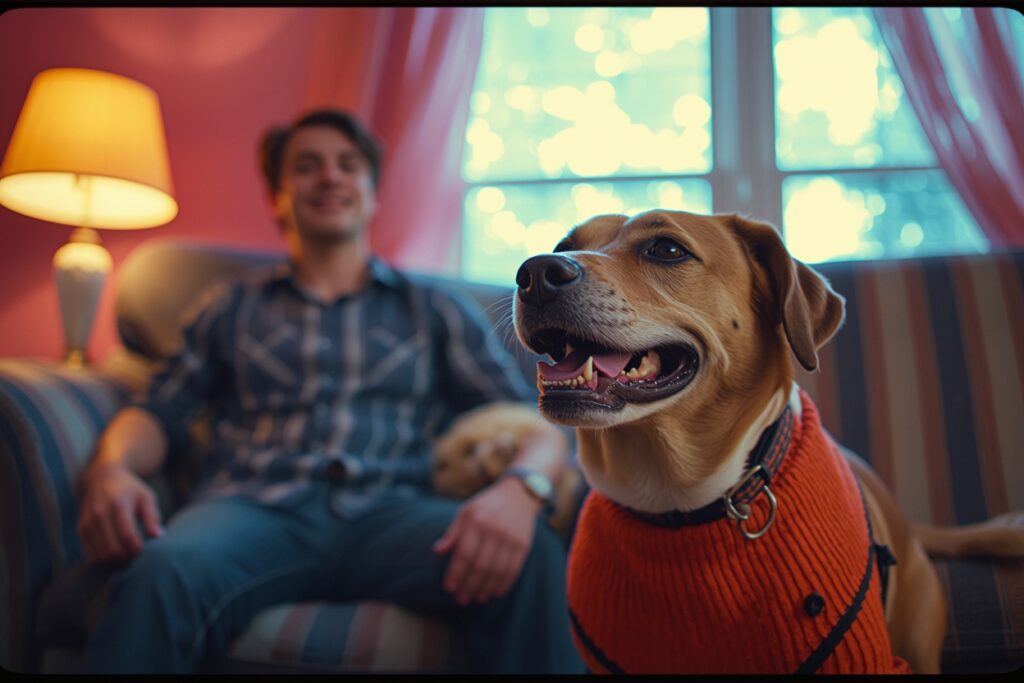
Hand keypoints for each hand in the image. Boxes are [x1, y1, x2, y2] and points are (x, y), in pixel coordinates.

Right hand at [77, 463, 163, 562]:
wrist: (102, 478)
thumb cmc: (130, 490)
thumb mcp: (146, 498)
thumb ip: (152, 517)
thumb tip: (158, 536)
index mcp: (118, 504)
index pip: (127, 536)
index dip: (137, 549)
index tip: (145, 550)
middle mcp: (99, 514)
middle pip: (113, 549)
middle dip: (127, 557)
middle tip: (137, 555)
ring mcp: (88, 522)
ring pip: (101, 554)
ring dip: (116, 561)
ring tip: (128, 554)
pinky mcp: (81, 529)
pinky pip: (92, 553)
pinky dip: (105, 558)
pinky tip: (116, 552)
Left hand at [432, 475, 541, 605]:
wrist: (519, 494)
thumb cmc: (486, 505)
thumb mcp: (466, 512)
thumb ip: (452, 532)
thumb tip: (437, 551)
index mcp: (477, 520)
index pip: (464, 553)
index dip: (456, 573)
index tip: (449, 588)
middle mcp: (495, 529)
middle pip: (480, 566)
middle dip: (469, 586)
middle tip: (461, 599)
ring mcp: (511, 538)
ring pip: (497, 571)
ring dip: (485, 588)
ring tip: (477, 598)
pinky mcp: (523, 545)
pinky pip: (513, 570)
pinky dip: (504, 584)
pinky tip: (495, 592)